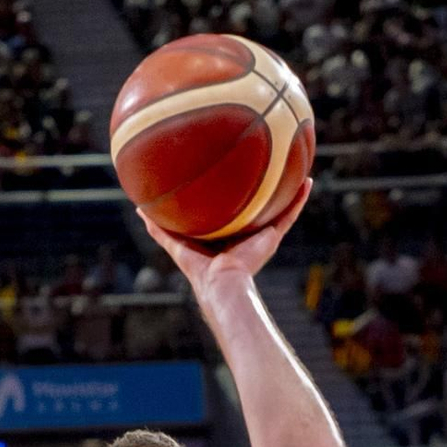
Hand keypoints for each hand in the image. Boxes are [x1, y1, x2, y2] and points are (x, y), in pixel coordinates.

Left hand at [137, 179, 311, 300]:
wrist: (222, 284)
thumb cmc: (200, 269)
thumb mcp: (175, 242)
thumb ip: (159, 227)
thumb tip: (138, 208)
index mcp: (226, 235)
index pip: (230, 211)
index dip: (230, 195)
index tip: (231, 176)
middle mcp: (246, 233)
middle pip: (256, 206)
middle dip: (260, 188)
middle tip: (264, 163)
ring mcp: (261, 235)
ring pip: (277, 207)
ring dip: (287, 189)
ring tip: (294, 165)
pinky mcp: (272, 237)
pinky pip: (289, 215)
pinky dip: (300, 200)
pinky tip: (308, 180)